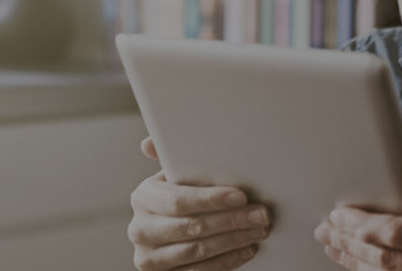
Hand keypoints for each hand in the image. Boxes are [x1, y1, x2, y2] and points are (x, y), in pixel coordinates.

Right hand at [129, 137, 272, 270]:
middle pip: (190, 227)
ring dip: (234, 241)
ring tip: (259, 231)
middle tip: (261, 215)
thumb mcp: (175, 178)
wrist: (168, 236)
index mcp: (143, 197)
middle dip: (231, 221)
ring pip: (197, 252)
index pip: (177, 200)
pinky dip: (227, 261)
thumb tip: (148, 142)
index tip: (241, 197)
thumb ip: (170, 159)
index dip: (211, 199)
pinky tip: (246, 249)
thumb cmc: (179, 199)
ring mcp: (149, 258)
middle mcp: (140, 229)